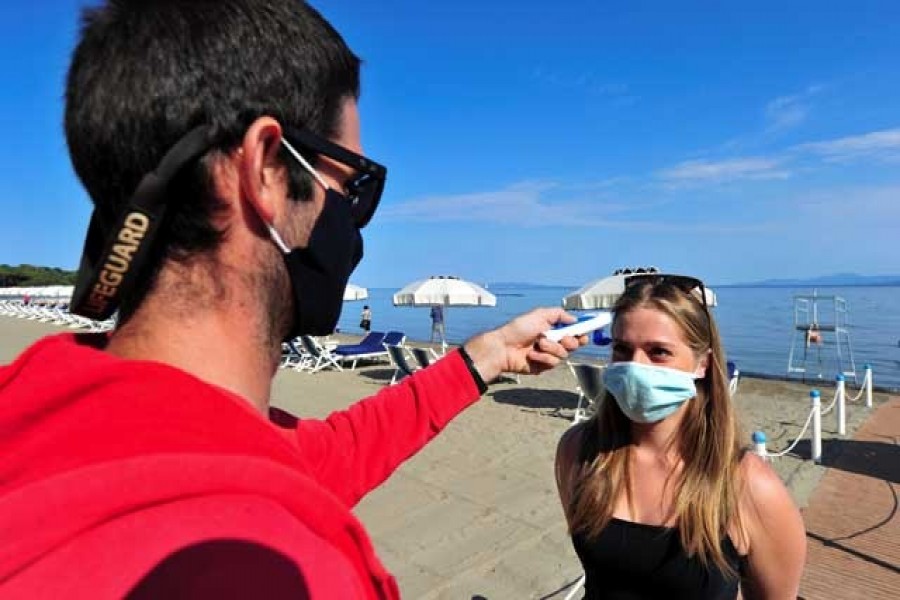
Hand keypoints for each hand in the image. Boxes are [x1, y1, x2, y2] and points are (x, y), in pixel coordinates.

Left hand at [463, 307, 586, 381]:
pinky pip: (552, 363)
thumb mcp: (539, 314)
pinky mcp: (543, 367)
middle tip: (563, 339)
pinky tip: (532, 354)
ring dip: (552, 348)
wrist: (504, 347)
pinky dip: (543, 357)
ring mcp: (548, 356)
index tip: (585, 333)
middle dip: (570, 342)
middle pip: (574, 345)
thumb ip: (559, 314)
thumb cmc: (518, 329)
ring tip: (538, 344)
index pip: (573, 332)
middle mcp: (552, 342)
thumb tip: (574, 319)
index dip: (581, 333)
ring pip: (563, 355)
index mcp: (553, 329)